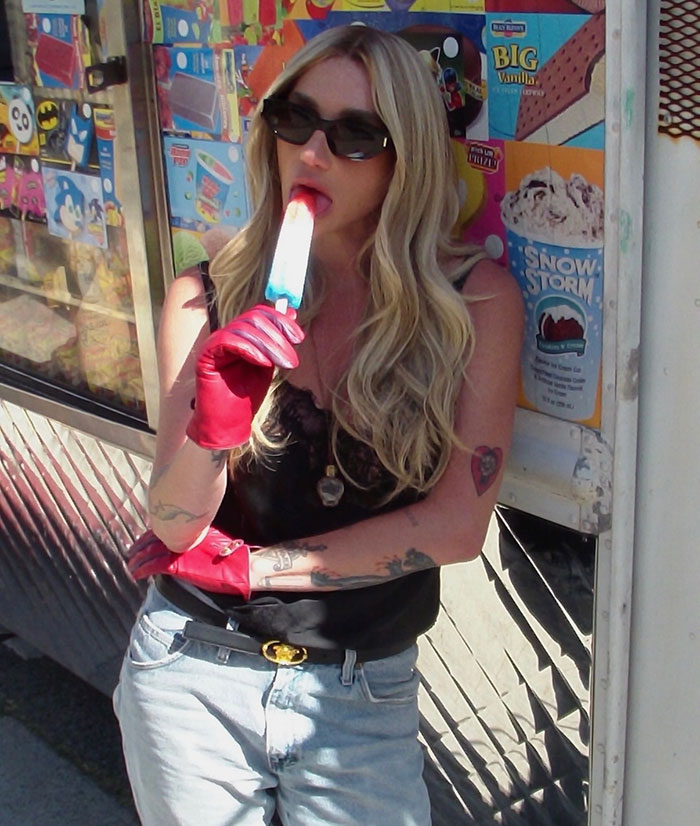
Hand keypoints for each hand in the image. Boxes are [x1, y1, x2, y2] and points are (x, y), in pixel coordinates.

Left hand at [127, 527, 251, 597]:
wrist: (241, 566)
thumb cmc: (234, 555)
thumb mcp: (216, 540)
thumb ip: (202, 538)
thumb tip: (195, 539)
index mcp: (193, 530)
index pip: (168, 527)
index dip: (154, 533)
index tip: (145, 538)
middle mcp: (184, 537)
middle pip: (156, 538)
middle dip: (142, 545)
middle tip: (132, 550)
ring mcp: (181, 551)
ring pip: (152, 552)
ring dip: (138, 558)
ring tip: (130, 563)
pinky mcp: (179, 566)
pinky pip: (155, 566)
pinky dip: (142, 569)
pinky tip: (135, 573)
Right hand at [186, 304, 303, 449]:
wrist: (229, 423)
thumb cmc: (247, 397)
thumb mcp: (269, 365)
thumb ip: (277, 341)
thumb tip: (291, 312)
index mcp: (241, 336)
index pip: (259, 314)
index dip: (280, 321)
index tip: (298, 337)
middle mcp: (227, 335)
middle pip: (253, 319)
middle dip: (278, 336)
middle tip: (291, 358)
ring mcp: (215, 344)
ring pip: (244, 329)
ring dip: (269, 345)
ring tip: (283, 364)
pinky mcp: (206, 355)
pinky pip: (228, 340)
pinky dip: (249, 349)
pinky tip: (264, 362)